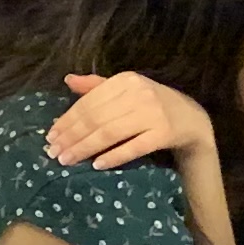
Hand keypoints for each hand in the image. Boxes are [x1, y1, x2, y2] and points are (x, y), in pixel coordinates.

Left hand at [50, 68, 210, 169]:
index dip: (67, 120)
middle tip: (53, 153)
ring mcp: (153, 114)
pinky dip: (113, 156)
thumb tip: (68, 80)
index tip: (50, 136)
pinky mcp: (164, 133)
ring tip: (67, 161)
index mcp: (126, 80)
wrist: (193, 120)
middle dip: (71, 136)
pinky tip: (96, 165)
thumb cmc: (153, 105)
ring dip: (85, 148)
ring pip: (110, 133)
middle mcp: (139, 94)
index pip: (89, 102)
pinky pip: (134, 147)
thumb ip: (98, 86)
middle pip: (96, 118)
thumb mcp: (128, 90)